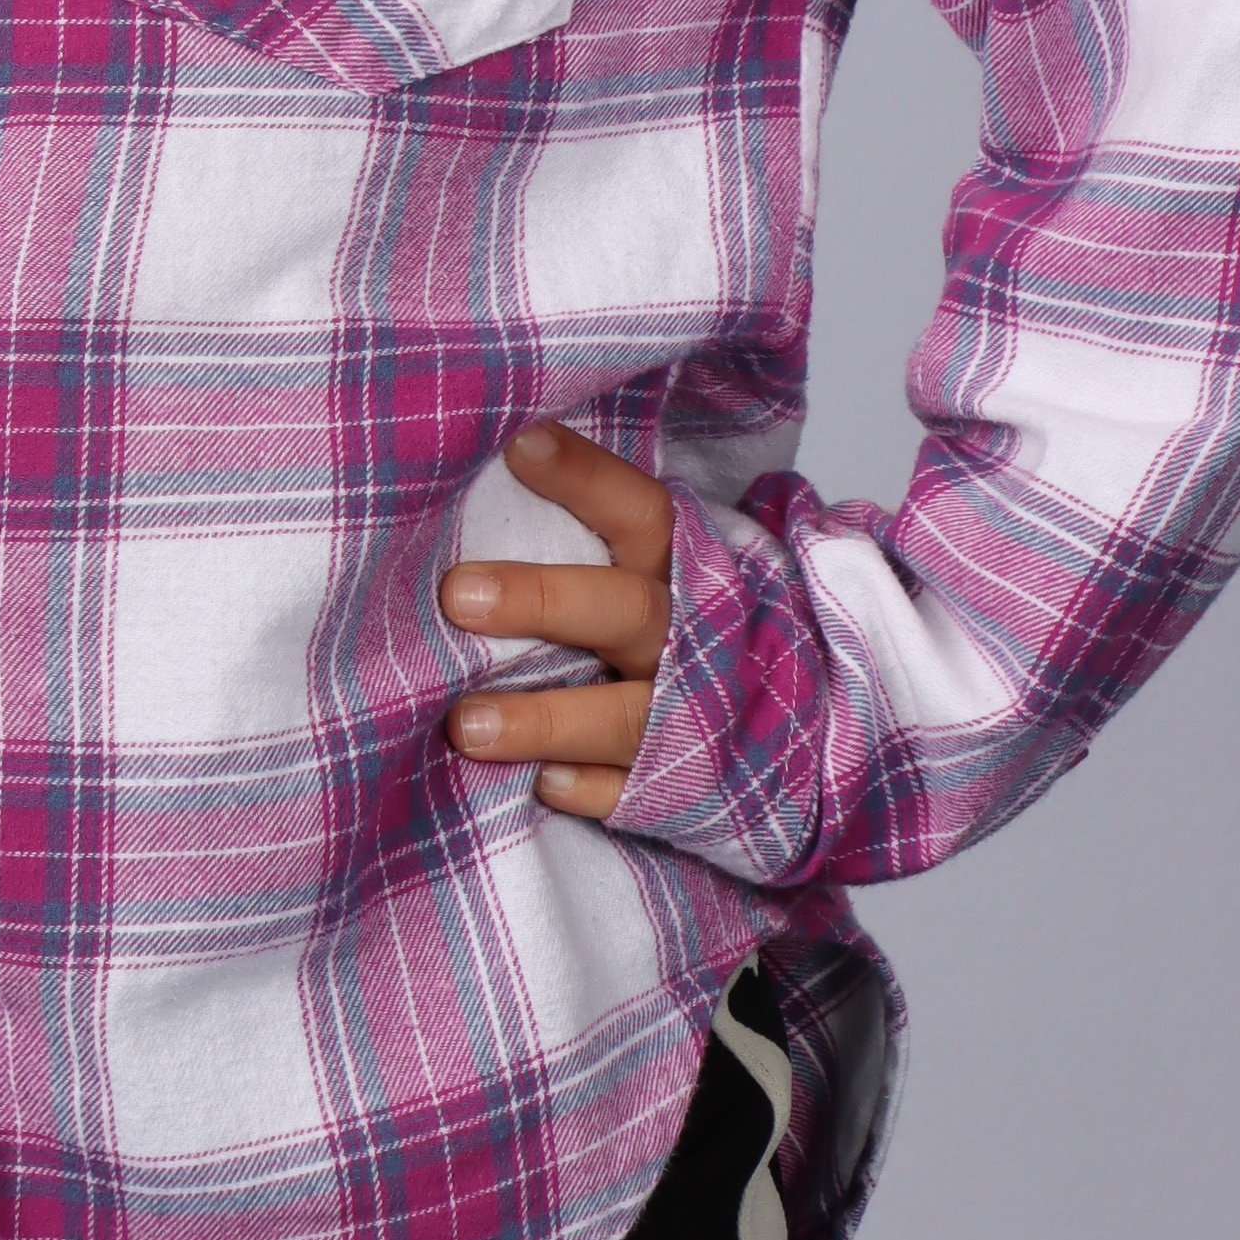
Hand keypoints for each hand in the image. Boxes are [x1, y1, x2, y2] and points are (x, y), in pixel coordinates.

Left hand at [438, 419, 675, 819]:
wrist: (780, 716)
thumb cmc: (676, 617)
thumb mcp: (654, 566)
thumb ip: (590, 530)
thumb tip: (492, 462)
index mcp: (683, 569)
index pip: (640, 511)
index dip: (585, 477)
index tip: (517, 445)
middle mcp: (690, 638)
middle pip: (625, 611)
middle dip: (544, 602)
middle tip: (459, 595)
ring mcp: (688, 717)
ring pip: (622, 717)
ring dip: (545, 719)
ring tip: (464, 725)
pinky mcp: (680, 788)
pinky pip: (634, 793)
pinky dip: (590, 789)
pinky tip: (541, 784)